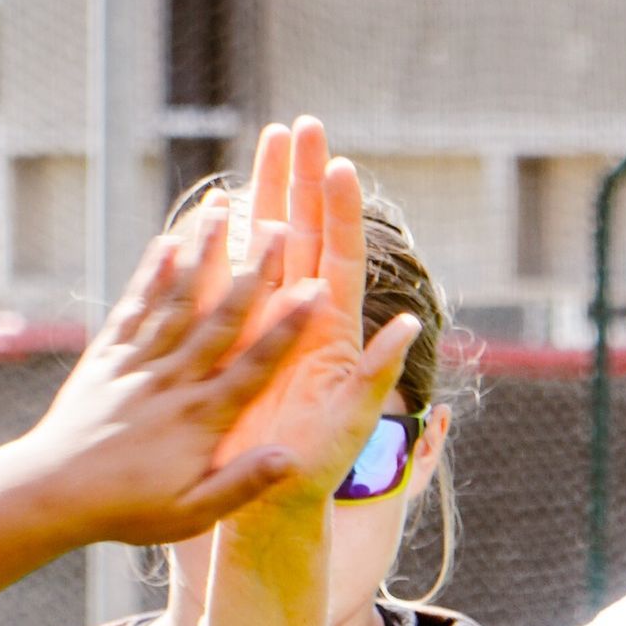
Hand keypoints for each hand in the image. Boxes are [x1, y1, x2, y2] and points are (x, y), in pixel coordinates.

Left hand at [7, 193, 317, 546]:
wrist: (49, 494)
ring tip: (226, 207)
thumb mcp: (192, 514)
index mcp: (202, 419)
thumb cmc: (128, 511)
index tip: (318, 293)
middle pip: (221, 318)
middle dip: (255, 271)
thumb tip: (293, 458)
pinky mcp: (107, 356)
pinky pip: (135, 306)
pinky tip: (169, 239)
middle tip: (282, 227)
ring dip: (204, 252)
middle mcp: (172, 382)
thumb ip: (243, 485)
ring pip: (177, 298)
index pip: (255, 366)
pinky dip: (152, 271)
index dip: (289, 328)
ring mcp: (137, 364)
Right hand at [202, 119, 420, 510]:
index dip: (338, 213)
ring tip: (266, 140)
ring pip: (264, 245)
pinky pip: (224, 280)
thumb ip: (379, 374)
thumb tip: (408, 325)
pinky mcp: (232, 338)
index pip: (338, 258)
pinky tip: (216, 201)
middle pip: (302, 235)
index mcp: (334, 334)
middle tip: (300, 126)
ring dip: (266, 192)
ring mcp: (264, 323)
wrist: (270, 499)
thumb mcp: (353, 421)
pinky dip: (219, 241)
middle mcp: (302, 320)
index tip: (338, 163)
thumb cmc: (319, 467)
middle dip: (301, 180)